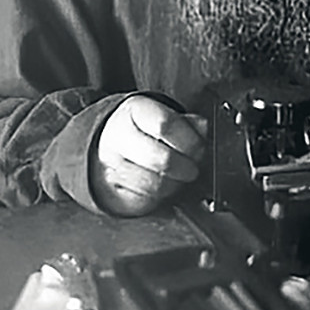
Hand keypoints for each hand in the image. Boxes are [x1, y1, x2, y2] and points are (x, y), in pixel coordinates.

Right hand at [90, 96, 207, 215]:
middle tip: (193, 167)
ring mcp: (112, 165)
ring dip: (176, 184)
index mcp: (135, 111)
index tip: (200, 149)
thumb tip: (203, 126)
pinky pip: (144, 198)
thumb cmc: (142, 131)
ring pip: (155, 183)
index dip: (190, 141)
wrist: (106, 147)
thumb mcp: (163, 116)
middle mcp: (119, 136)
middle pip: (163, 159)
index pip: (166, 125)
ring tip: (180, 177)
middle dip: (187, 167)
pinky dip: (161, 196)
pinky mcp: (112, 189)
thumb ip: (186, 122)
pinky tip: (165, 186)